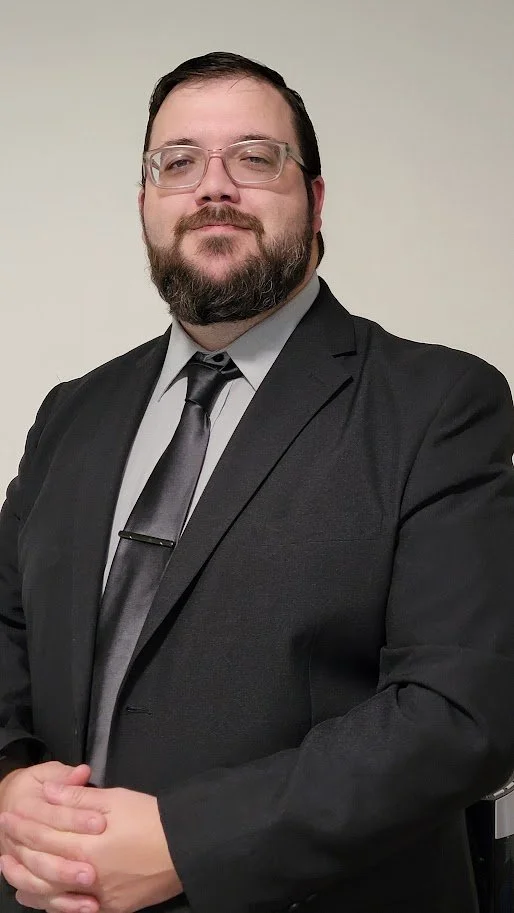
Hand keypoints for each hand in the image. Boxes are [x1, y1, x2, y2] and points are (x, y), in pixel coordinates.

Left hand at [0, 781, 182, 912]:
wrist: (186, 848)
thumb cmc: (151, 818)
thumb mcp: (116, 799)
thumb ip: (78, 799)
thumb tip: (49, 793)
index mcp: (87, 844)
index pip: (44, 835)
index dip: (24, 825)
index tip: (8, 815)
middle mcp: (87, 874)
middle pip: (42, 866)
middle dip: (20, 849)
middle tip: (5, 835)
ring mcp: (97, 896)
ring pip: (51, 894)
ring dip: (27, 881)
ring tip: (11, 868)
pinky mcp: (110, 908)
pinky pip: (72, 910)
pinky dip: (51, 903)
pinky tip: (40, 895)